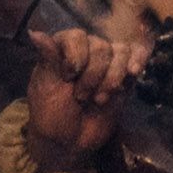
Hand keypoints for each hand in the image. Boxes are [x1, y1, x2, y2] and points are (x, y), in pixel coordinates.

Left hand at [21, 25, 137, 164]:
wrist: (69, 142)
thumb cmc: (51, 114)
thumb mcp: (45, 87)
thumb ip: (47, 58)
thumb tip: (33, 31)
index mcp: (62, 49)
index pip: (76, 36)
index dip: (76, 57)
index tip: (68, 77)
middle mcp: (86, 51)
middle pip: (101, 47)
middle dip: (92, 76)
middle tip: (81, 97)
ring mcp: (106, 63)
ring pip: (120, 52)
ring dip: (111, 78)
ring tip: (100, 100)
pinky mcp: (124, 77)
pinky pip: (136, 56)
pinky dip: (138, 60)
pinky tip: (134, 72)